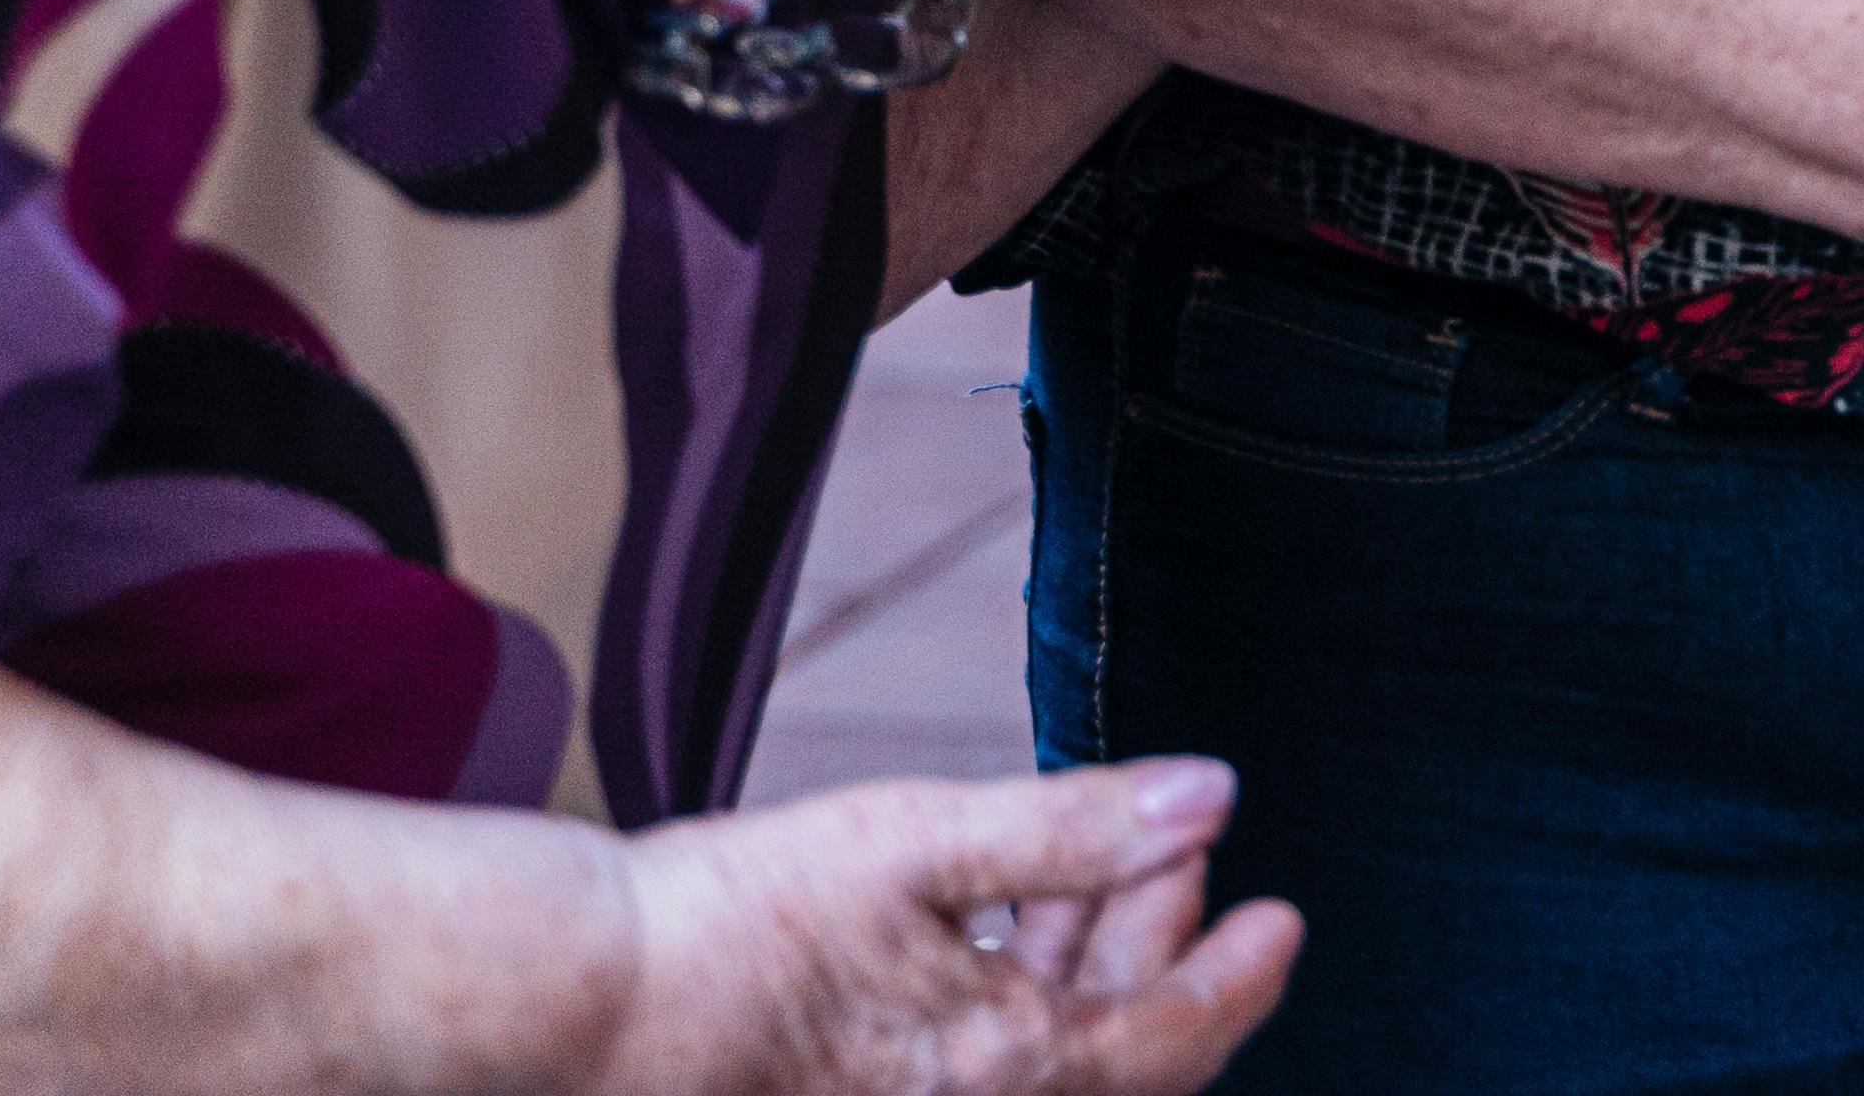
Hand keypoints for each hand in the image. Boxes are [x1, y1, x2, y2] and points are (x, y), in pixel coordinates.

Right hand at [595, 757, 1296, 1095]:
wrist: (580, 1002)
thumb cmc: (735, 924)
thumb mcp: (921, 843)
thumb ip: (1076, 828)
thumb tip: (1210, 797)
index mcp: (1006, 1070)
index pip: (1173, 1038)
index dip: (1239, 978)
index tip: (1283, 918)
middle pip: (1114, 1045)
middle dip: (1159, 949)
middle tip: (1189, 862)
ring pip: (1045, 1049)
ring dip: (1087, 960)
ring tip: (1106, 869)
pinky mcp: (856, 1094)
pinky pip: (976, 1057)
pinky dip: (1014, 983)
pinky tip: (1001, 912)